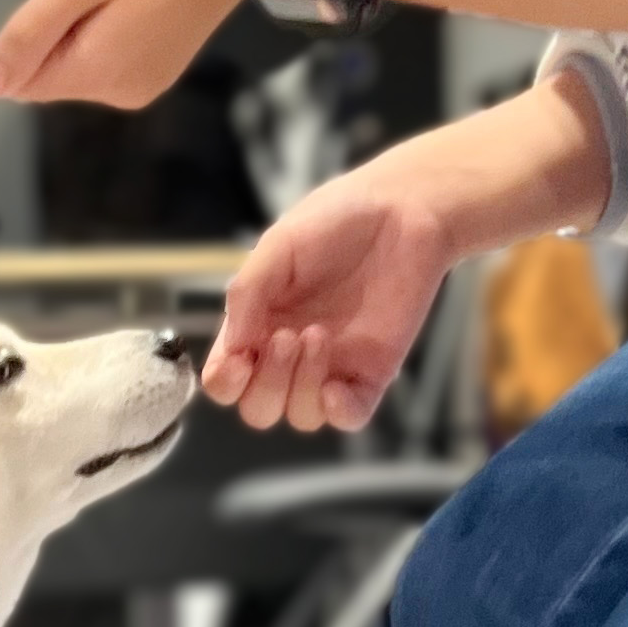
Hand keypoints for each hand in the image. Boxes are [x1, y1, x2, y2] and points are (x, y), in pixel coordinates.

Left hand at [0, 0, 264, 108]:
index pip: (24, 78)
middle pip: (54, 65)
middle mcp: (123, 91)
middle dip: (64, 17)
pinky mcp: (164, 59)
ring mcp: (148, 77)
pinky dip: (115, 10)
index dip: (33, 30)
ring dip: (90, 10)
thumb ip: (29, 35)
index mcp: (99, 76)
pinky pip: (113, 41)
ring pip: (82, 50)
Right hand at [202, 152, 459, 433]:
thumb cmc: (336, 219)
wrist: (403, 209)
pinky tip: (337, 387)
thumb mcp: (278, 246)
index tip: (241, 357)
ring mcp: (333, 365)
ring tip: (319, 335)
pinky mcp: (373, 370)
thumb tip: (234, 347)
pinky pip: (350, 416)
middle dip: (267, 384)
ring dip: (301, 387)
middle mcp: (290, 353)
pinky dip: (339, 412)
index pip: (225, 378)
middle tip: (290, 336)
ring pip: (301, 417)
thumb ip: (248, 293)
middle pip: (259, 409)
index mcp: (258, 323)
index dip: (225, 381)